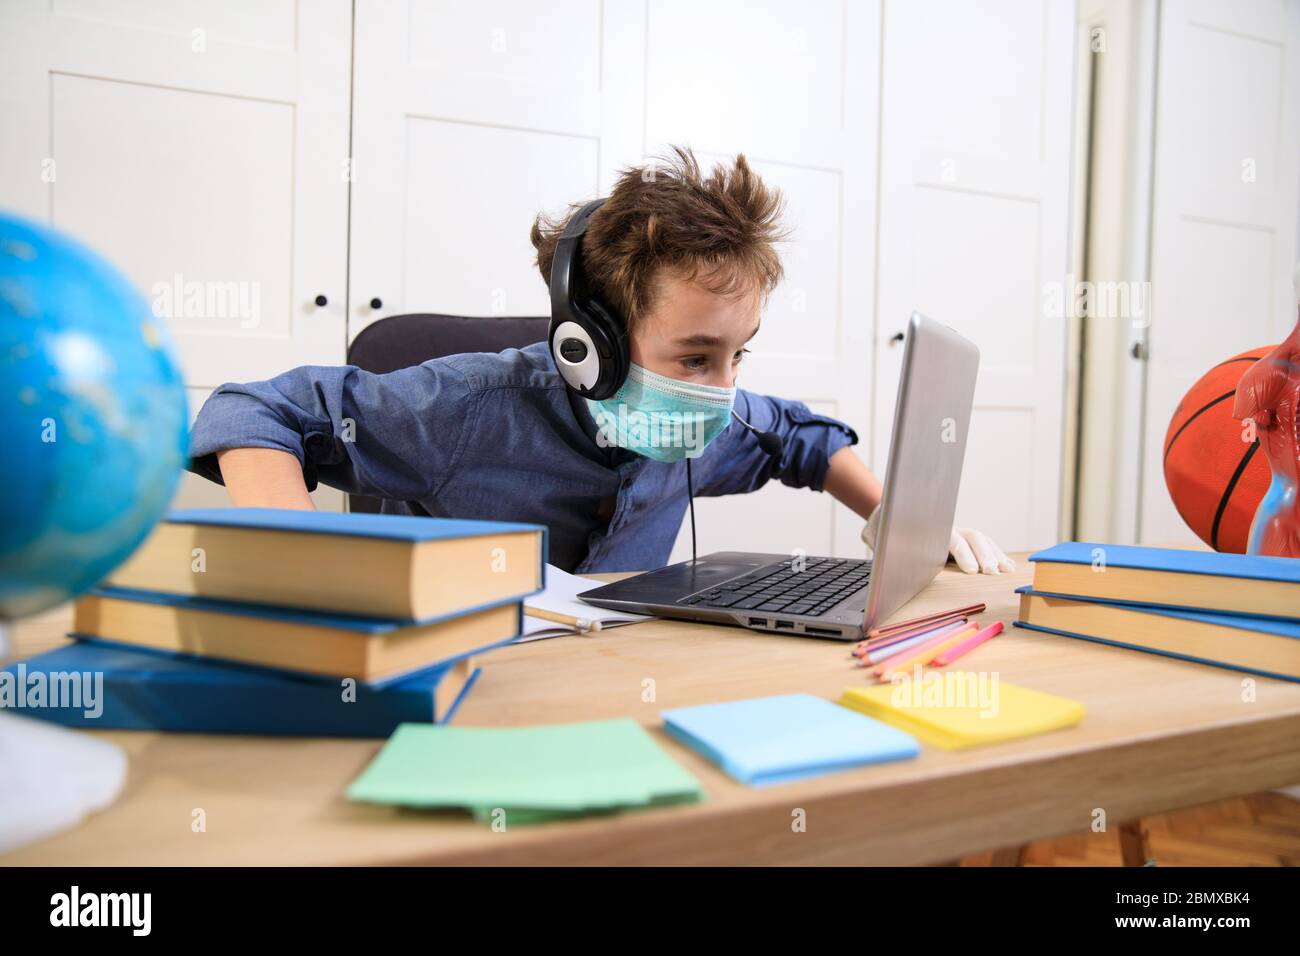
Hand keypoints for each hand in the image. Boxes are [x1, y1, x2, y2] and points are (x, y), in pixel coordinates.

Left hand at [860, 505, 1014, 574]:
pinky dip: (997, 553)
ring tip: (1005, 571)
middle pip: (972, 538)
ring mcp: (956, 529)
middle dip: (984, 556)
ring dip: (995, 555)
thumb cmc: (883, 525)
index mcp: (928, 526)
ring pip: (981, 539)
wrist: (889, 505)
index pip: (950, 539)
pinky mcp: (962, 537)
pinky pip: (984, 543)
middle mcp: (946, 526)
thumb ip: (887, 541)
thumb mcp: (879, 532)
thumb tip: (891, 549)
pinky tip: (1008, 565)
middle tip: (992, 573)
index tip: (972, 571)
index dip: (962, 554)